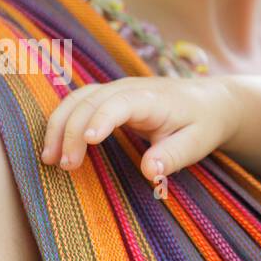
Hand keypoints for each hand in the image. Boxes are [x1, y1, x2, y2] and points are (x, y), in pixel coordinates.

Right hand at [39, 76, 238, 181]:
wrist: (210, 102)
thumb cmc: (203, 123)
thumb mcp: (197, 143)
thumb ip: (173, 156)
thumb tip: (150, 172)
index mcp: (151, 98)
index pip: (119, 103)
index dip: (101, 119)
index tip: (87, 142)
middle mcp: (129, 88)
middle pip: (89, 101)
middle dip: (72, 131)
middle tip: (65, 166)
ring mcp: (116, 90)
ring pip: (77, 99)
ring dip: (59, 126)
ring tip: (50, 159)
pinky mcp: (109, 97)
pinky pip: (79, 103)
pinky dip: (63, 122)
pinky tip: (56, 146)